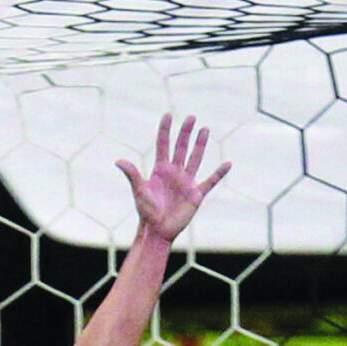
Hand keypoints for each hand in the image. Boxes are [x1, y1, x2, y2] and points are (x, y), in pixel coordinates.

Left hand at [117, 114, 229, 246]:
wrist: (158, 230)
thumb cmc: (146, 212)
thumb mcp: (139, 191)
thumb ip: (132, 175)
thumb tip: (119, 161)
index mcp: (160, 170)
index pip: (163, 145)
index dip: (165, 130)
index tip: (167, 115)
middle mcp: (174, 172)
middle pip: (181, 148)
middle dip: (185, 132)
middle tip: (191, 117)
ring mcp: (186, 182)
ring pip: (195, 158)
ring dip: (200, 145)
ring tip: (205, 129)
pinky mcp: (196, 194)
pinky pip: (210, 181)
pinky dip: (219, 173)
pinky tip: (228, 163)